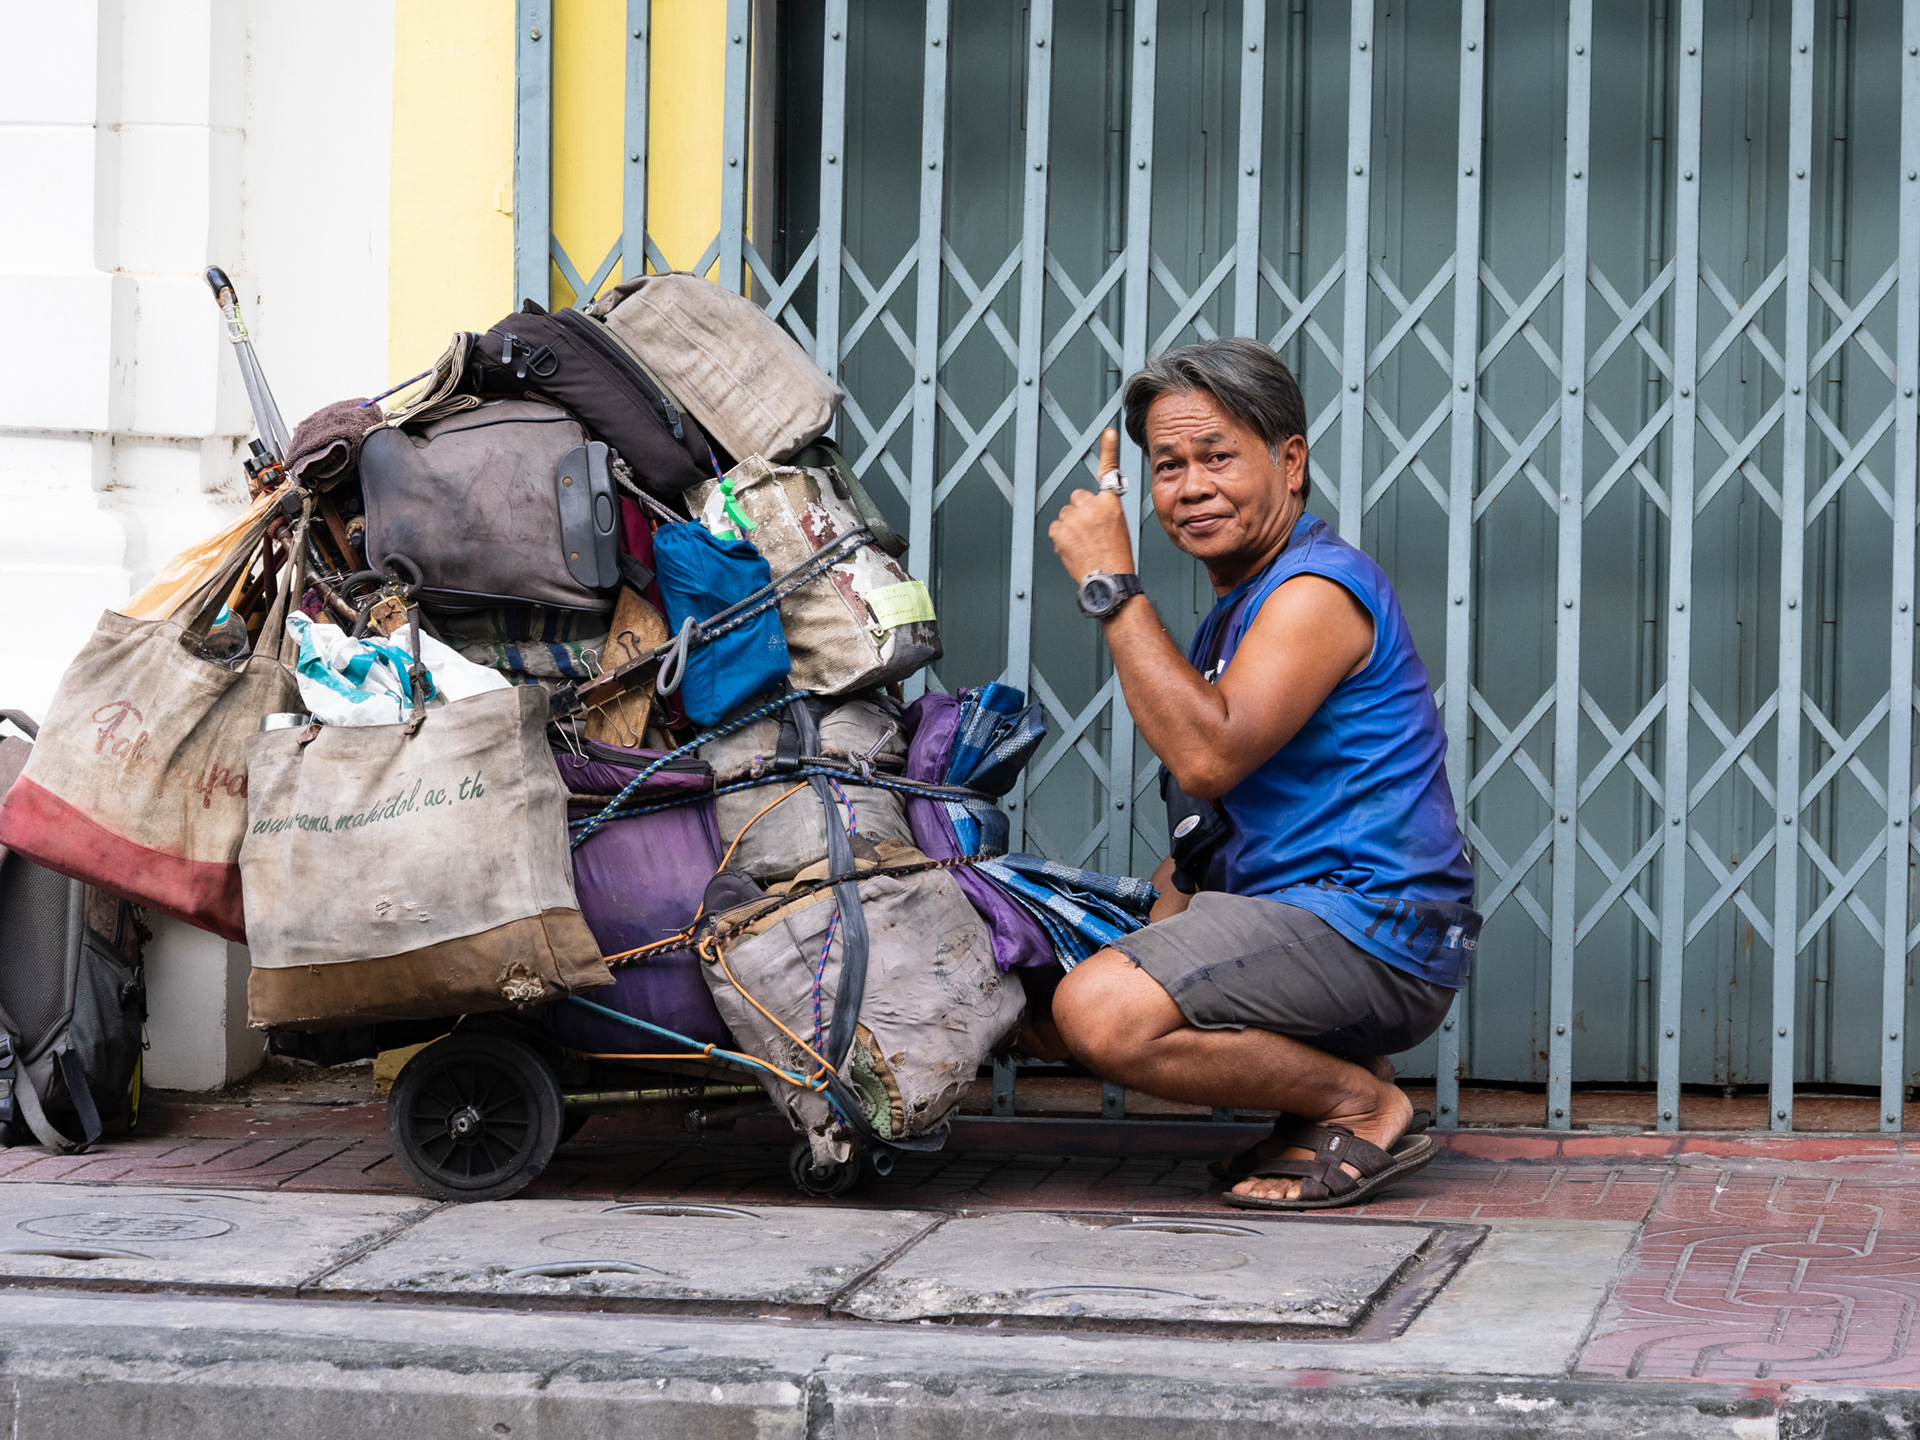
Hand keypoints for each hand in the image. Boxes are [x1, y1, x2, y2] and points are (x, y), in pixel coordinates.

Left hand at [1049, 429, 1134, 581]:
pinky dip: (1061, 538)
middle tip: (1090, 532)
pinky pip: (1056, 528)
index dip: (1108, 449)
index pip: (1109, 472)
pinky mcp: (1060, 531)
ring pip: (1065, 515)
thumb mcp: (1118, 526)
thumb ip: (1103, 511)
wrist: (1108, 580)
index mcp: (1110, 503)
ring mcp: (1074, 518)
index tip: (1108, 432)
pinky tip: (1074, 549)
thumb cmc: (1116, 556)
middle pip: (1076, 498)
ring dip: (1070, 527)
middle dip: (1079, 512)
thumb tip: (1087, 507)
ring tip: (1083, 544)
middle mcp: (1092, 506)